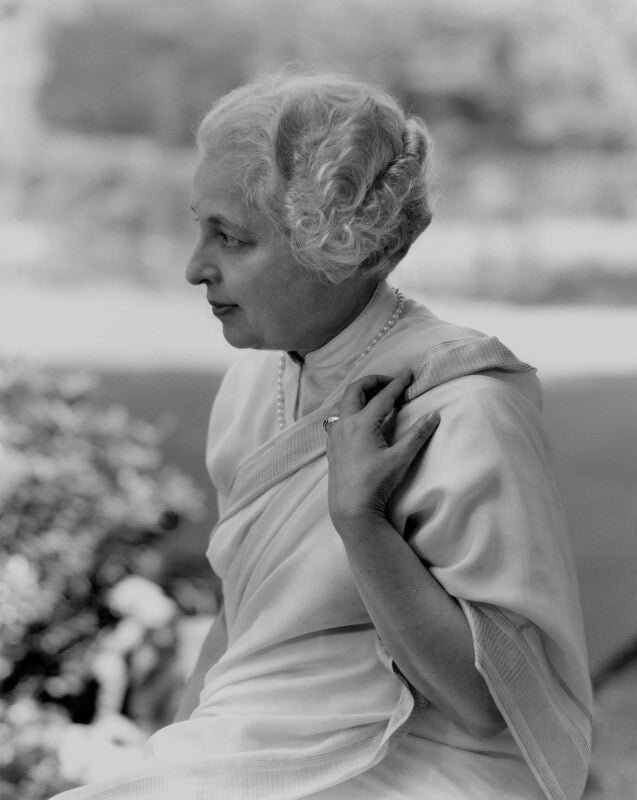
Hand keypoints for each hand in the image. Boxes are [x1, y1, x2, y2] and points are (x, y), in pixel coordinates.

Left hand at [326, 368, 439, 531]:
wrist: (351, 506)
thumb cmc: (376, 483)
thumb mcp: (401, 459)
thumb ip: (417, 435)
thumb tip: (434, 416)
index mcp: (362, 423)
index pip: (383, 397)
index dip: (398, 383)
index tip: (409, 373)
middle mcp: (345, 424)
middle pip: (356, 390)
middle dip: (373, 381)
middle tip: (390, 382)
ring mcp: (335, 434)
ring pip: (343, 402)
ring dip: (358, 394)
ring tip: (374, 396)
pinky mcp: (331, 445)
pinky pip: (336, 417)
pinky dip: (348, 408)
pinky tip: (357, 417)